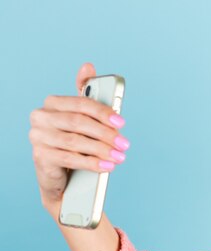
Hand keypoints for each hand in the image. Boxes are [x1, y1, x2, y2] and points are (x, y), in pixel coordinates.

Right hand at [28, 62, 129, 211]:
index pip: (80, 103)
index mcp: (53, 103)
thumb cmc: (76, 142)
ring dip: (102, 150)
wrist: (62, 176)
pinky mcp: (40, 156)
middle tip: (125, 144)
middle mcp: (40, 117)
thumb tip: (88, 66)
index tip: (121, 122)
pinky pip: (69, 158)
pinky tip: (107, 166)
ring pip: (75, 142)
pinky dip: (91, 163)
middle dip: (106, 134)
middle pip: (79, 123)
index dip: (103, 112)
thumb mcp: (85, 120)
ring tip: (120, 157)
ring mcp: (37, 137)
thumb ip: (88, 96)